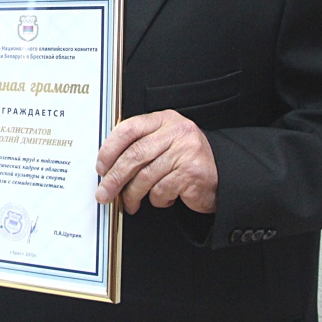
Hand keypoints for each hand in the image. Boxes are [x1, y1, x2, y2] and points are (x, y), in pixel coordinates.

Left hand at [95, 109, 217, 214]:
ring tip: (130, 202)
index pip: (129, 128)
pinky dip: (156, 199)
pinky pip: (161, 190)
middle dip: (114, 178)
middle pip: (134, 155)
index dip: (110, 148)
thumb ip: (141, 145)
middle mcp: (176, 132)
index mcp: (164, 119)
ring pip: (145, 176)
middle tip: (104, 192)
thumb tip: (107, 164)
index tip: (100, 166)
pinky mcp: (191, 174)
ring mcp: (185, 151)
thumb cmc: (186, 159)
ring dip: (132, 194)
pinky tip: (161, 198)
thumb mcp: (164, 142)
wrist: (222, 175)